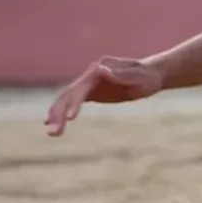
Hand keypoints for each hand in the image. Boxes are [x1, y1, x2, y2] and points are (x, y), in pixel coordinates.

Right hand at [44, 56, 164, 136]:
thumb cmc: (147, 77)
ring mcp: (89, 83)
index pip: (82, 87)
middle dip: (59, 113)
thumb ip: (120, 75)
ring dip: (56, 115)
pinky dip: (61, 112)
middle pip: (69, 94)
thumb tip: (98, 69)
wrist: (152, 75)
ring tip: (52, 133)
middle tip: (53, 133)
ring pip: (67, 99)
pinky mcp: (90, 92)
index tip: (70, 118)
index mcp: (100, 69)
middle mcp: (90, 74)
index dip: (75, 102)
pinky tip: (50, 123)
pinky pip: (72, 102)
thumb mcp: (138, 77)